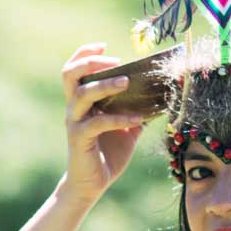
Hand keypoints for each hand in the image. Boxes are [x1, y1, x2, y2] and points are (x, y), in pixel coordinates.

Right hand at [60, 42, 144, 202]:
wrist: (92, 184)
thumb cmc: (108, 153)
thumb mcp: (126, 128)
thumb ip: (136, 110)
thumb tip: (160, 96)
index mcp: (81, 101)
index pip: (73, 70)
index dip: (85, 54)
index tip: (103, 45)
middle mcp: (73, 108)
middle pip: (70, 74)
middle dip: (90, 62)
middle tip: (114, 60)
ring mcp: (74, 122)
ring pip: (82, 94)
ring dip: (105, 84)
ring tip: (127, 81)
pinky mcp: (80, 138)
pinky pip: (98, 122)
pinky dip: (119, 118)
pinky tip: (138, 120)